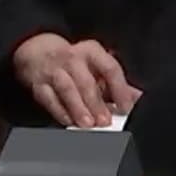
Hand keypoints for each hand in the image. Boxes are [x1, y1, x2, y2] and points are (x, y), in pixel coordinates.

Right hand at [11, 33, 141, 127]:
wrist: (39, 54)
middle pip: (86, 81)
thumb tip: (137, 98)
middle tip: (105, 122)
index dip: (119, 89)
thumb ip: (117, 84)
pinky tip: (69, 121)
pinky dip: (59, 111)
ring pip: (67, 89)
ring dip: (78, 107)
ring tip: (87, 124)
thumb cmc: (75, 64)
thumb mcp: (97, 67)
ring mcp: (54, 70)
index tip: (125, 107)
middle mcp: (72, 59)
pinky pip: (49, 98)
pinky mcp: (39, 84)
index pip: (110, 68)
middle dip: (96, 103)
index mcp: (92, 52)